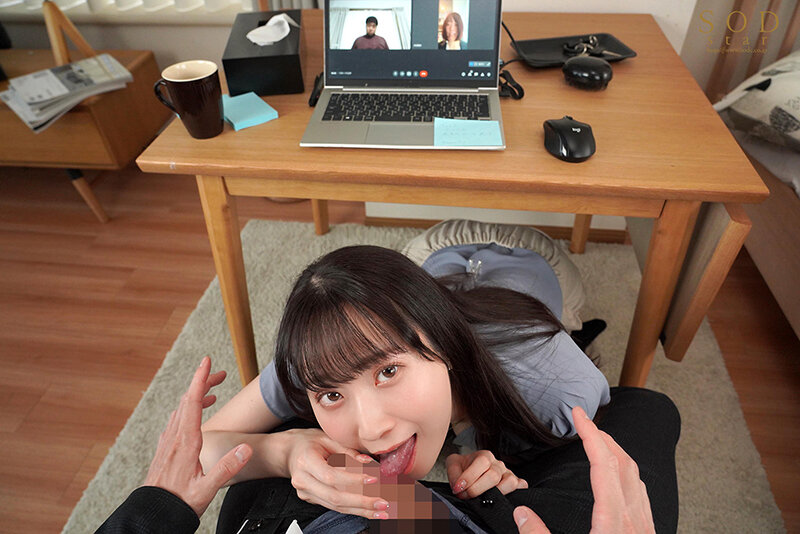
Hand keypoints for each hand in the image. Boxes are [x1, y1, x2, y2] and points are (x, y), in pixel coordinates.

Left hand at [144, 356, 252, 517]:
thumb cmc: (177, 503)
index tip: (206, 361)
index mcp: (186, 442)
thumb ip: (226, 468)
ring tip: (211, 392)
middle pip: (187, 400)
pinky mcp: (167, 449)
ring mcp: (168, 443)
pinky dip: (188, 410)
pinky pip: (177, 421)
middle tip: (219, 373)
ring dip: (195, 395)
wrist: (153, 515)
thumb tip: (245, 448)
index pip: (192, 402)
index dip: (200, 379)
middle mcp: (175, 438)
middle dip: (202, 382)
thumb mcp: (206, 489)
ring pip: (181, 409)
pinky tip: (193, 416)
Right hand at [285, 429, 389, 519]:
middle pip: (334, 497)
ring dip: (360, 511)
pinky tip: (368, 510)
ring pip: (335, 506)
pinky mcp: (311, 499)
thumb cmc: (308, 442)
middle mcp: (303, 480)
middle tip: (382, 503)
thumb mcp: (327, 438)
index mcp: (306, 461)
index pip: (331, 476)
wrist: (289, 452)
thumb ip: (348, 451)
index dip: (353, 480)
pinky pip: (333, 506)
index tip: (373, 479)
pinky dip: (353, 509)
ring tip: (380, 512)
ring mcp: (306, 493)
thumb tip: (369, 461)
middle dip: (361, 502)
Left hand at [446, 449, 527, 499]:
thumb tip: (458, 486)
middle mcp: (498, 464)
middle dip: (477, 489)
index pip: (482, 462)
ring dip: (495, 493)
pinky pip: (522, 486)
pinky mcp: (517, 483)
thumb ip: (453, 472)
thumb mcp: (453, 464)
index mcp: (484, 456)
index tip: (459, 488)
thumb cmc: (465, 468)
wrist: (471, 470)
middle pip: (494, 475)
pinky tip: (500, 498)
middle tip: (466, 495)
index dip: (469, 477)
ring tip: (483, 498)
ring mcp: (509, 473)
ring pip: (510, 482)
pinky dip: (514, 493)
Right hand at [511, 406, 654, 533]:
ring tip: (600, 443)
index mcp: (612, 521)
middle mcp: (632, 520)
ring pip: (636, 478)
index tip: (579, 414)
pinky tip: (618, 479)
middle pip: (623, 464)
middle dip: (604, 437)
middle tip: (586, 423)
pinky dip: (627, 475)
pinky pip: (640, 494)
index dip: (590, 434)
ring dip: (617, 453)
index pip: (603, 465)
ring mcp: (644, 527)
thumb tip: (521, 513)